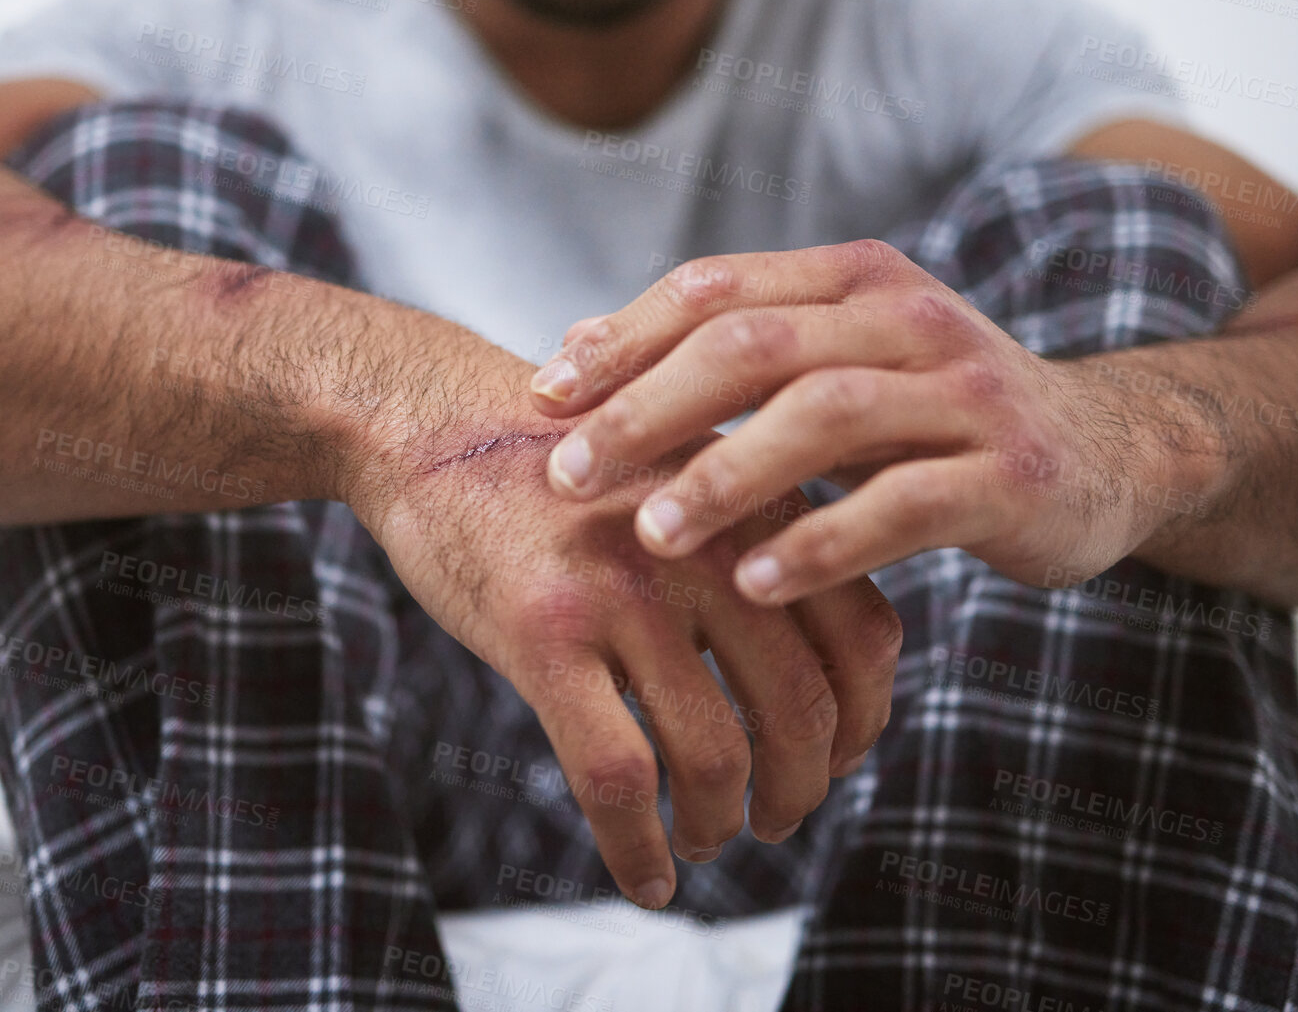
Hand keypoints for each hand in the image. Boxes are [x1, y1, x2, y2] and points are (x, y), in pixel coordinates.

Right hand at [362, 348, 901, 910]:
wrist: (433, 419)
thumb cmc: (562, 465)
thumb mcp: (684, 475)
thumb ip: (757, 544)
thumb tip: (822, 666)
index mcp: (752, 507)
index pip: (865, 638)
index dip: (865, 722)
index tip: (837, 761)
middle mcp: (707, 547)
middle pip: (802, 711)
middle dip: (799, 790)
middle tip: (775, 818)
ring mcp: (626, 591)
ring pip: (715, 757)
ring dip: (718, 826)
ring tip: (702, 839)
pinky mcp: (544, 633)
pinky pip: (618, 779)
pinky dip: (639, 851)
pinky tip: (644, 877)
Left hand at [526, 240, 1218, 604]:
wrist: (1107, 449)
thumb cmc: (934, 412)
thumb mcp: (834, 363)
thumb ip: (722, 353)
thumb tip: (573, 347)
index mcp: (854, 280)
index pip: (717, 290)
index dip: (624, 338)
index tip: (545, 396)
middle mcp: (909, 318)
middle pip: (756, 346)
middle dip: (649, 408)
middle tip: (568, 472)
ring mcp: (966, 393)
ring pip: (826, 417)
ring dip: (726, 474)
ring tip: (649, 533)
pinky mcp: (1010, 475)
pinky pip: (904, 507)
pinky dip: (824, 542)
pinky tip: (756, 584)